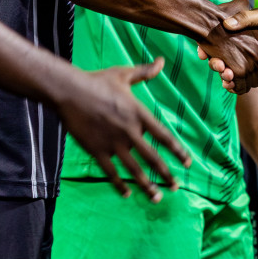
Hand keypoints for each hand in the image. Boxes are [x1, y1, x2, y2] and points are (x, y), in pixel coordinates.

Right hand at [55, 58, 191, 198]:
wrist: (69, 91)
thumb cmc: (97, 81)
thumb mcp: (124, 75)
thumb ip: (145, 72)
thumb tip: (161, 61)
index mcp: (139, 114)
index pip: (164, 136)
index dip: (178, 151)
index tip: (188, 162)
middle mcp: (129, 131)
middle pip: (152, 158)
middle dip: (166, 174)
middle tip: (176, 187)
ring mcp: (113, 143)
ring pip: (134, 169)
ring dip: (147, 185)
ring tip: (157, 197)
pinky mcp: (96, 150)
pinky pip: (110, 172)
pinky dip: (119, 184)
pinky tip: (126, 193)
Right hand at [208, 7, 257, 93]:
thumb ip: (247, 18)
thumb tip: (226, 24)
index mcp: (240, 32)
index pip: (218, 39)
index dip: (208, 46)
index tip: (202, 52)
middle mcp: (242, 47)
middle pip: (221, 58)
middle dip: (216, 64)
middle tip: (219, 66)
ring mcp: (249, 61)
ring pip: (231, 71)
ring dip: (225, 77)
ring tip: (227, 78)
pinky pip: (243, 81)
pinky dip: (235, 86)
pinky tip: (232, 87)